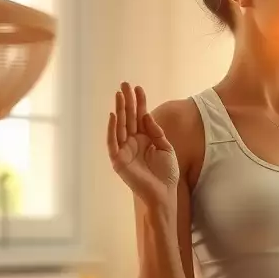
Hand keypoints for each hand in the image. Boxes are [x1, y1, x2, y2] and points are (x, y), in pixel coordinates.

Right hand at [107, 82, 178, 205]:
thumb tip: (145, 115)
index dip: (139, 102)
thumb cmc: (166, 173)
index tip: (138, 88)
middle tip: (124, 84)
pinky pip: (113, 142)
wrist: (164, 193)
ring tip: (120, 95)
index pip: (140, 116)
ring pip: (120, 126)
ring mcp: (124, 150)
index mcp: (144, 138)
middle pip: (129, 118)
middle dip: (126, 101)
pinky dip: (112, 129)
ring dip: (120, 110)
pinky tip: (114, 115)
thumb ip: (156, 131)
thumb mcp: (165, 147)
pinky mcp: (118, 160)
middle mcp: (132, 142)